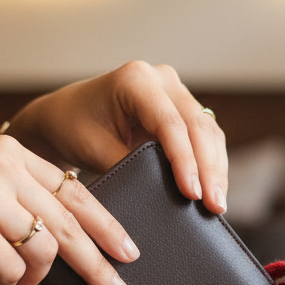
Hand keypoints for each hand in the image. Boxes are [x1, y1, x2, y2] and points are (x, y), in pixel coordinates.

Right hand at [0, 137, 137, 284]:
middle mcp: (3, 167)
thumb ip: (20, 199)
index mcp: (10, 151)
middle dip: (97, 263)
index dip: (104, 224)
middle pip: (70, 223)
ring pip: (45, 251)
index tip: (126, 249)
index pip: (73, 190)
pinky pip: (12, 270)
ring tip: (0, 277)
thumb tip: (70, 240)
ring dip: (29, 277)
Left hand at [4, 61, 228, 213]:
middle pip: (197, 125)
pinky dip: (211, 163)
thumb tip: (168, 194)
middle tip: (214, 205)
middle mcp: (161, 78)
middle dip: (208, 168)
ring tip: (217, 204)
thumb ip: (131, 167)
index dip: (184, 160)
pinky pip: (205, 136)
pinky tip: (213, 190)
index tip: (192, 193)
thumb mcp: (96, 150)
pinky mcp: (182, 109)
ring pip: (208, 131)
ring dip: (215, 168)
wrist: (66, 116)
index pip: (170, 123)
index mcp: (135, 79)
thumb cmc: (74, 128)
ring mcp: (175, 91)